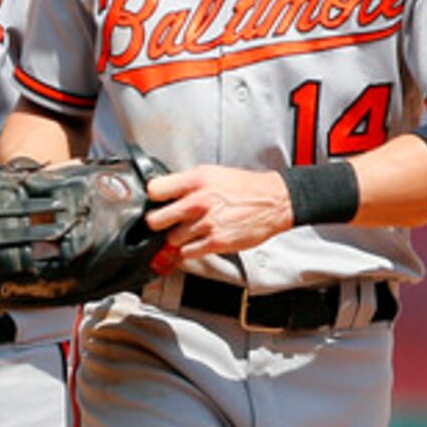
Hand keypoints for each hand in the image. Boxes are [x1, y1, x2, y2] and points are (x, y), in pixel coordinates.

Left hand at [145, 165, 294, 259]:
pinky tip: (197, 242)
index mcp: (196, 180)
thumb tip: (165, 192)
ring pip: (172, 238)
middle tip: (165, 222)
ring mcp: (206, 223)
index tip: (156, 203)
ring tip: (191, 231)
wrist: (273, 202)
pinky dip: (189, 251)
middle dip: (158, 223)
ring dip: (178, 238)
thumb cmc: (245, 188)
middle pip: (156, 220)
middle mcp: (198, 201)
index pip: (155, 190)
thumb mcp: (213, 174)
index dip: (153, 198)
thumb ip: (187, 183)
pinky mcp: (216, 242)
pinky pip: (187, 253)